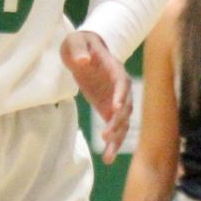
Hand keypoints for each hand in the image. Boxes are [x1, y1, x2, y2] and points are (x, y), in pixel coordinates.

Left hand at [61, 31, 132, 161]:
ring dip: (117, 139)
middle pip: (125, 106)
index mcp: (114, 69)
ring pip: (123, 122)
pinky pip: (114, 128)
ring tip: (108, 156)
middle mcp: (119, 86)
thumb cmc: (79, 43)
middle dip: (118, 122)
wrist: (82, 49)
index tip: (116, 108)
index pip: (122, 83)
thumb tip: (83, 61)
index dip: (121, 95)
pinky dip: (113, 143)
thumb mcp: (74, 42)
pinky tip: (108, 158)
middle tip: (106, 136)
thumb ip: (78, 50)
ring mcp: (115, 99)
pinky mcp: (108, 109)